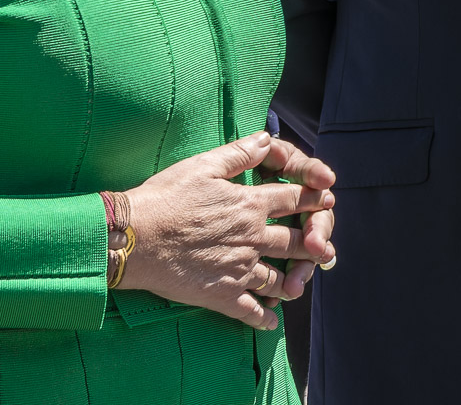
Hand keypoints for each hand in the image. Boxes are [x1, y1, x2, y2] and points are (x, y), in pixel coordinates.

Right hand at [119, 132, 336, 328]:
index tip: (327, 200)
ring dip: (292, 281)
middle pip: (295, 241)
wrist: (134, 238)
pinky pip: (251, 310)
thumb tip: (266, 138)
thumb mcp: (203, 165)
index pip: (293, 199)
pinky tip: (271, 321)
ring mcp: (240, 269)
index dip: (313, 198)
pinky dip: (264, 318)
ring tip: (299, 283)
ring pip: (278, 279)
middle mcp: (252, 238)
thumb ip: (239, 153)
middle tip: (325, 247)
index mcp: (249, 205)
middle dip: (314, 242)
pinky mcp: (222, 296)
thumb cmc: (165, 198)